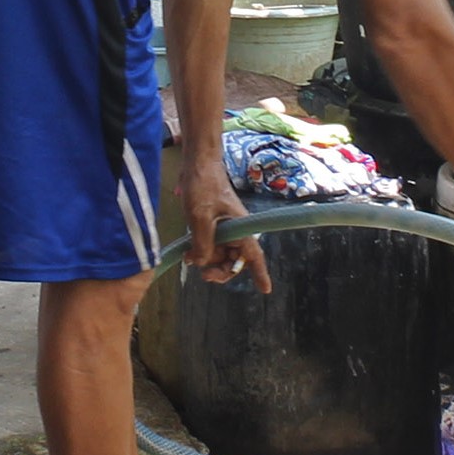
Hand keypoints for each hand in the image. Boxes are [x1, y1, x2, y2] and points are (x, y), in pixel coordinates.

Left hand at [177, 159, 273, 291]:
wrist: (198, 164)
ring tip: (188, 258)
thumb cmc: (204, 186)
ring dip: (207, 261)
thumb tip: (202, 263)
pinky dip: (200, 251)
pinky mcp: (213, 224)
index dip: (260, 273)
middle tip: (203, 275)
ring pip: (220, 255)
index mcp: (241, 228)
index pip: (254, 255)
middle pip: (235, 261)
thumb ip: (203, 243)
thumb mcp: (200, 217)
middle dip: (220, 270)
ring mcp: (225, 228)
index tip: (266, 290)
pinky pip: (211, 245)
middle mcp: (236, 230)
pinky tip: (187, 252)